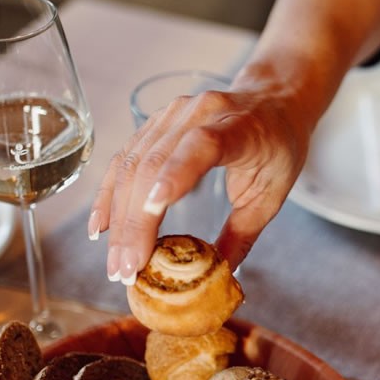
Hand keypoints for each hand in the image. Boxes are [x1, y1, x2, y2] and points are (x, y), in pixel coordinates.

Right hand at [90, 84, 310, 279]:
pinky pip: (124, 157)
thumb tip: (217, 279)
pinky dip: (110, 193)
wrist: (274, 100)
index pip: (202, 145)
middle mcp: (200, 113)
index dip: (176, 173)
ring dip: (119, 216)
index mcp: (239, 127)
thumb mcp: (272, 193)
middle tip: (128, 269)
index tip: (154, 208)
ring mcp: (172, 114)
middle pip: (155, 162)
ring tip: (117, 261)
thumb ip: (244, 234)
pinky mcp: (154, 122)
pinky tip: (101, 226)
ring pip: (133, 163)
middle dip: (136, 221)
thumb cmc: (277, 147)